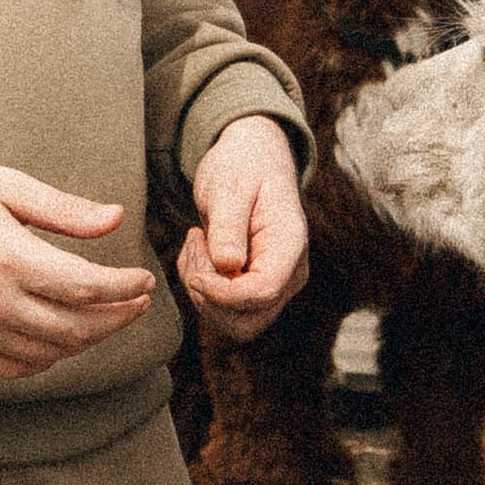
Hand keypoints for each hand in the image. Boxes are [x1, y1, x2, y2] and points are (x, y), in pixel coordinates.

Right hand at [0, 157, 154, 381]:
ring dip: (88, 338)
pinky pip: (17, 368)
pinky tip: (63, 335)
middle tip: (137, 301)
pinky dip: (50, 357)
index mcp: (5, 256)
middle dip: (117, 318)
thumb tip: (116, 219)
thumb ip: (63, 209)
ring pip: (51, 353)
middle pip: (75, 328)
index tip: (144, 281)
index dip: (123, 288)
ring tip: (106, 315)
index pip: (84, 287)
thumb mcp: (5, 184)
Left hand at [180, 113, 309, 336]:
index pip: (262, 292)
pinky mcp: (255, 289)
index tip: (195, 271)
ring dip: (202, 295)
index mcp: (290, 244)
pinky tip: (198, 253)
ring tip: (195, 246)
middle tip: (195, 249)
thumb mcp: (230, 186)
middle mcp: (289, 273)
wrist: (252, 161)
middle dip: (209, 298)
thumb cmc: (243, 167)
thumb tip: (228, 266)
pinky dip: (201, 290)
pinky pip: (225, 310)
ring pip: (234, 323)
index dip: (222, 292)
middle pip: (248, 321)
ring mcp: (275, 285)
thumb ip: (228, 225)